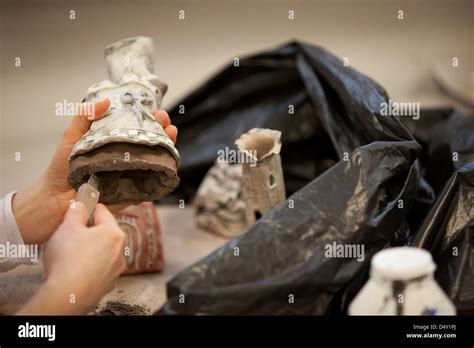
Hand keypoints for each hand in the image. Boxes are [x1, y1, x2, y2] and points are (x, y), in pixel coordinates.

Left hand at [12, 98, 177, 244]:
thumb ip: (84, 116)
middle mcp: (125, 157)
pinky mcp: (134, 192)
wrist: (56, 199)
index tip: (154, 110)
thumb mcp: (71, 137)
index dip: (148, 118)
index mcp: (113, 143)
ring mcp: (132, 175)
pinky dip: (164, 173)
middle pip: (151, 142)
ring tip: (171, 133)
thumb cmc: (61, 168)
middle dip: (162, 129)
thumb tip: (105, 101)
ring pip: (156, 160)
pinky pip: (153, 183)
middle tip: (165, 120)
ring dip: (168, 146)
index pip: (136, 128)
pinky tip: (169, 161)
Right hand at [17, 201, 126, 314]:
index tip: (82, 206)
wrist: (66, 296)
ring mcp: (115, 270)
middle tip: (70, 233)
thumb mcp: (67, 227)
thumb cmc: (68, 260)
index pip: (103, 212)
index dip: (89, 208)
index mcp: (114, 233)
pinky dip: (88, 267)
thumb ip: (76, 212)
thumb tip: (80, 206)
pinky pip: (97, 269)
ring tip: (69, 254)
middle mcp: (120, 251)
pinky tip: (73, 269)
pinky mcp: (107, 284)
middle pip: (104, 233)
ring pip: (102, 252)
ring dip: (88, 250)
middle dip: (88, 231)